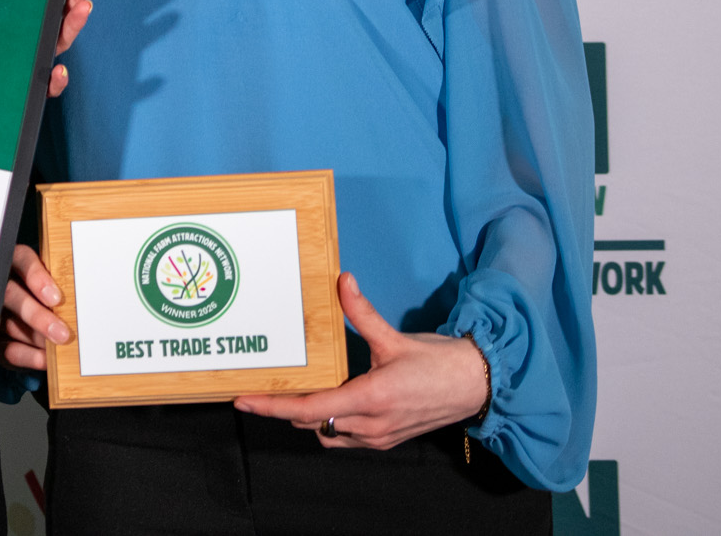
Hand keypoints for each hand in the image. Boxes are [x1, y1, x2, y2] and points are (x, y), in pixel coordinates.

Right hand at [0, 243, 71, 370]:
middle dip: (38, 316)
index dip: (37, 278)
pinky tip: (46, 360)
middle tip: (62, 334)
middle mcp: (1, 284)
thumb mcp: (58, 284)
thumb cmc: (55, 295)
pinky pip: (6, 349)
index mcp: (18, 262)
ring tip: (57, 349)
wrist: (44, 322)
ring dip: (36, 338)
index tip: (55, 298)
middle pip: (12, 295)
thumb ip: (62, 286)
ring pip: (8, 323)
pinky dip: (28, 356)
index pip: (22, 260)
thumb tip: (81, 302)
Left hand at [19, 0, 98, 99]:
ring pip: (59, 46)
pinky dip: (56, 81)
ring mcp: (38, 61)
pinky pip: (47, 87)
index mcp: (41, 18)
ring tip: (81, 11)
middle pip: (66, 22)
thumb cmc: (0, 30)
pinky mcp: (29, 85)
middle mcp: (44, 38)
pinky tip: (57, 71)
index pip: (63, 3)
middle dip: (79, 5)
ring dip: (72, 28)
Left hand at [233, 273, 488, 449]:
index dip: (273, 406)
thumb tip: (342, 281)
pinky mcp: (386, 439)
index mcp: (370, 399)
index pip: (309, 410)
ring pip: (326, 434)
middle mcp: (370, 425)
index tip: (245, 400)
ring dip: (307, 417)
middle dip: (283, 408)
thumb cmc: (439, 363)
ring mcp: (378, 437)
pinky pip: (344, 438)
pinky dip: (328, 423)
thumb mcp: (396, 338)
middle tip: (260, 388)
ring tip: (289, 393)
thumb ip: (362, 313)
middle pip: (310, 423)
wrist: (476, 386)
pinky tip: (325, 401)